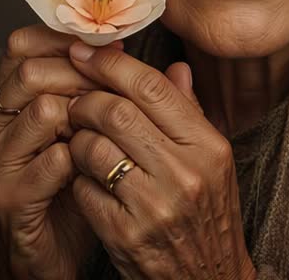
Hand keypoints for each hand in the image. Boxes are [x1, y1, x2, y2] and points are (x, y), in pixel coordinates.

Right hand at [0, 25, 122, 279]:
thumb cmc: (66, 192)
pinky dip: (85, 157)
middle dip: (84, 75)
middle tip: (118, 88)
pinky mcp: (8, 197)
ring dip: (86, 115)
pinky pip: (54, 160)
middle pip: (32, 72)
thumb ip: (103, 91)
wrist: (44, 258)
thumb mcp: (83, 133)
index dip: (66, 40)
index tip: (109, 46)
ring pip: (43, 110)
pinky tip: (99, 166)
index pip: (21, 47)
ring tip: (110, 129)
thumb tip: (142, 52)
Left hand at [63, 42, 256, 279]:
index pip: (153, 87)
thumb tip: (175, 67)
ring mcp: (155, 206)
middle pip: (116, 111)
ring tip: (80, 141)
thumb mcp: (212, 163)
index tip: (86, 53)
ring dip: (76, 139)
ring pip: (93, 148)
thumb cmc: (208, 216)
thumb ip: (190, 113)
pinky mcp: (126, 235)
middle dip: (85, 100)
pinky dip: (77, 178)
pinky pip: (84, 189)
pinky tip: (85, 178)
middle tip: (75, 101)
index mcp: (208, 146)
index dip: (112, 65)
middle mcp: (185, 173)